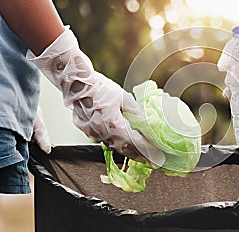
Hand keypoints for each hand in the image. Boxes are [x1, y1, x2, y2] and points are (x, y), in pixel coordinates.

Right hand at [27, 27, 164, 166]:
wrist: (77, 83)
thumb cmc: (100, 88)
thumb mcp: (124, 98)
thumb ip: (136, 113)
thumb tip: (148, 122)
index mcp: (114, 125)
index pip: (135, 144)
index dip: (147, 151)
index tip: (157, 156)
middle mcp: (103, 133)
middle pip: (124, 150)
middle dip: (139, 155)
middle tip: (151, 160)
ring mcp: (93, 133)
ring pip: (113, 146)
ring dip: (127, 151)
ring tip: (138, 153)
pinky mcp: (86, 130)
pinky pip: (103, 140)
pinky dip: (114, 143)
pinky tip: (120, 142)